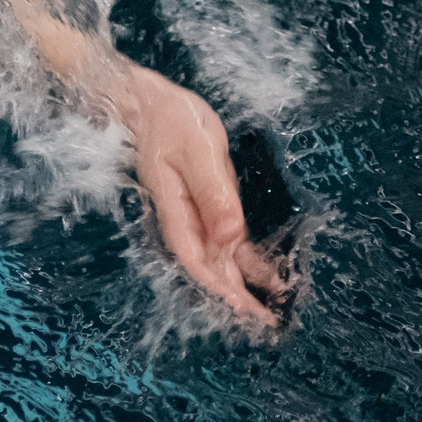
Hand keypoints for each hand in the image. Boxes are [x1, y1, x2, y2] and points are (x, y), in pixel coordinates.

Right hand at [115, 66, 289, 329]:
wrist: (148, 99)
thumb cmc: (172, 120)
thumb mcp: (197, 152)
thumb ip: (215, 195)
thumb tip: (232, 238)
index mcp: (173, 207)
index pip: (194, 257)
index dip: (219, 287)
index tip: (245, 311)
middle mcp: (181, 214)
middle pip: (207, 263)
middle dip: (235, 294)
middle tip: (267, 321)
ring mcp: (192, 208)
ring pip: (218, 253)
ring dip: (243, 278)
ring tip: (274, 301)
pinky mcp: (204, 199)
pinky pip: (224, 235)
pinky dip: (243, 254)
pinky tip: (266, 268)